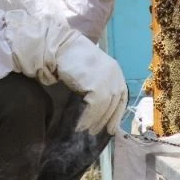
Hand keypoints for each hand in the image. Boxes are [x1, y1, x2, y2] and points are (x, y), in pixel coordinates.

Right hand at [4, 10, 126, 134]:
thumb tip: (97, 111)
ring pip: (104, 108)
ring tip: (83, 131)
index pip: (121, 97)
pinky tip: (79, 126)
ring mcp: (108, 79)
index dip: (116, 114)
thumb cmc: (70, 59)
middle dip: (104, 121)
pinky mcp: (97, 85)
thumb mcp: (89, 72)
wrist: (58, 47)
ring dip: (94, 122)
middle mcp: (114, 74)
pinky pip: (95, 108)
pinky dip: (87, 119)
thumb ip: (96, 86)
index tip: (111, 128)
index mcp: (115, 70)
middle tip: (94, 133)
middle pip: (113, 104)